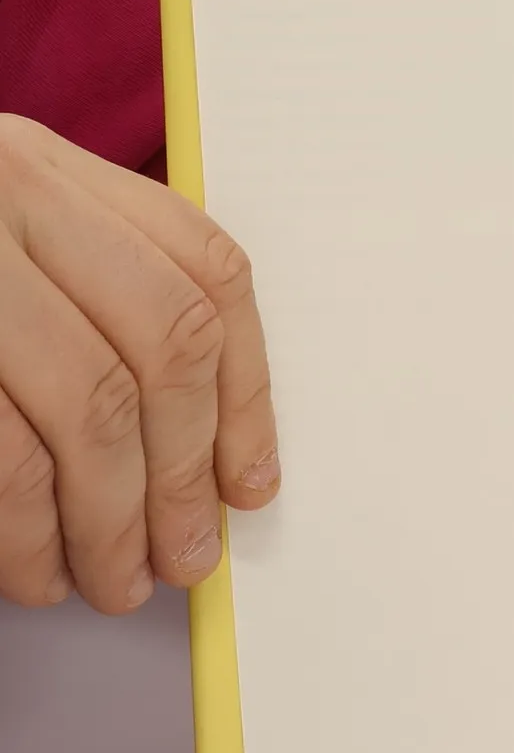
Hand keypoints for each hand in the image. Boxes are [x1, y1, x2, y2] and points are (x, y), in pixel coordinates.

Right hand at [0, 116, 278, 611]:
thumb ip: (85, 310)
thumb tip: (203, 461)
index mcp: (40, 166)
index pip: (203, 271)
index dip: (246, 391)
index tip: (249, 484)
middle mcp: (0, 190)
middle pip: (160, 345)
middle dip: (183, 475)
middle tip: (184, 561)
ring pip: (85, 405)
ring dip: (113, 520)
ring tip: (113, 585)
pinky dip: (25, 530)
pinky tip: (32, 574)